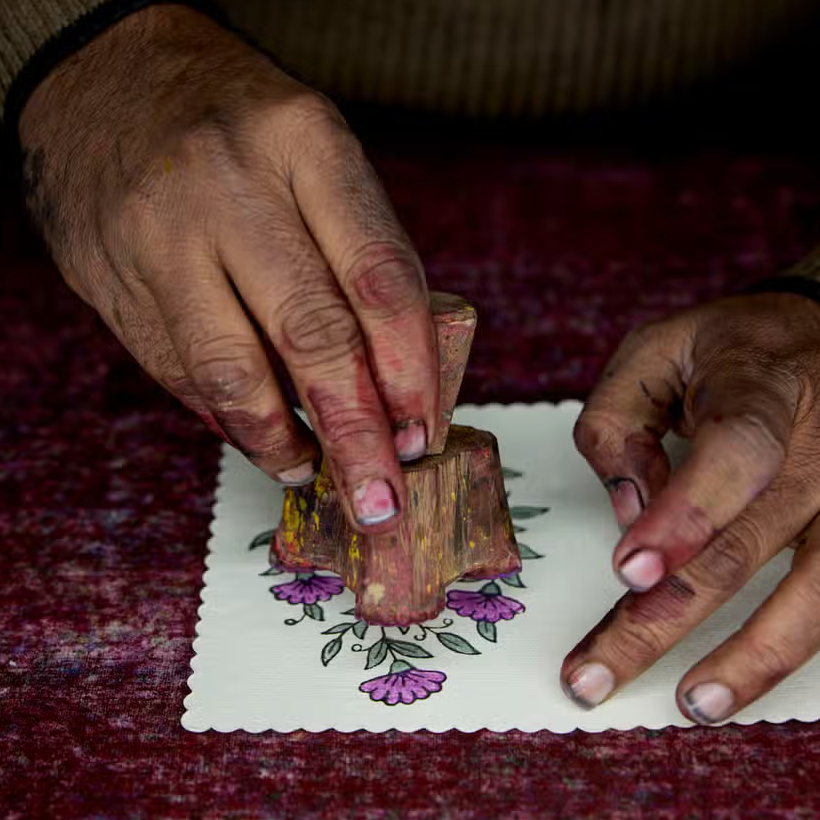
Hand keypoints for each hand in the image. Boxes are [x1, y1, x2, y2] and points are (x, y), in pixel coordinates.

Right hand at [18, 6, 437, 531]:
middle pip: (311, 335)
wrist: (103, 76)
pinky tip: (262, 441)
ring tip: (316, 473)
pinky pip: (181, 373)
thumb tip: (395, 377)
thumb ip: (355, 254)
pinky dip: (229, 421)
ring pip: (234, 372)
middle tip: (380, 493)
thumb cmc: (237, 123)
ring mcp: (161, 235)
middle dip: (355, 432)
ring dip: (283, 442)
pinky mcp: (114, 279)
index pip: (378, 276)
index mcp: (305, 143)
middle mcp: (230, 186)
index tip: (423, 430)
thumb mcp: (316, 153)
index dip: (409, 369)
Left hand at [564, 290, 819, 722]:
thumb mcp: (655, 349)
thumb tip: (628, 512)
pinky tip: (747, 681)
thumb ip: (619, 419)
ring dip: (748, 659)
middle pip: (743, 550)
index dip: (687, 514)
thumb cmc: (731, 349)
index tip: (631, 570)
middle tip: (592, 676)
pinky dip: (790, 645)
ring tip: (691, 705)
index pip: (735, 455)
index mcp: (763, 392)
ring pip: (812, 595)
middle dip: (662, 619)